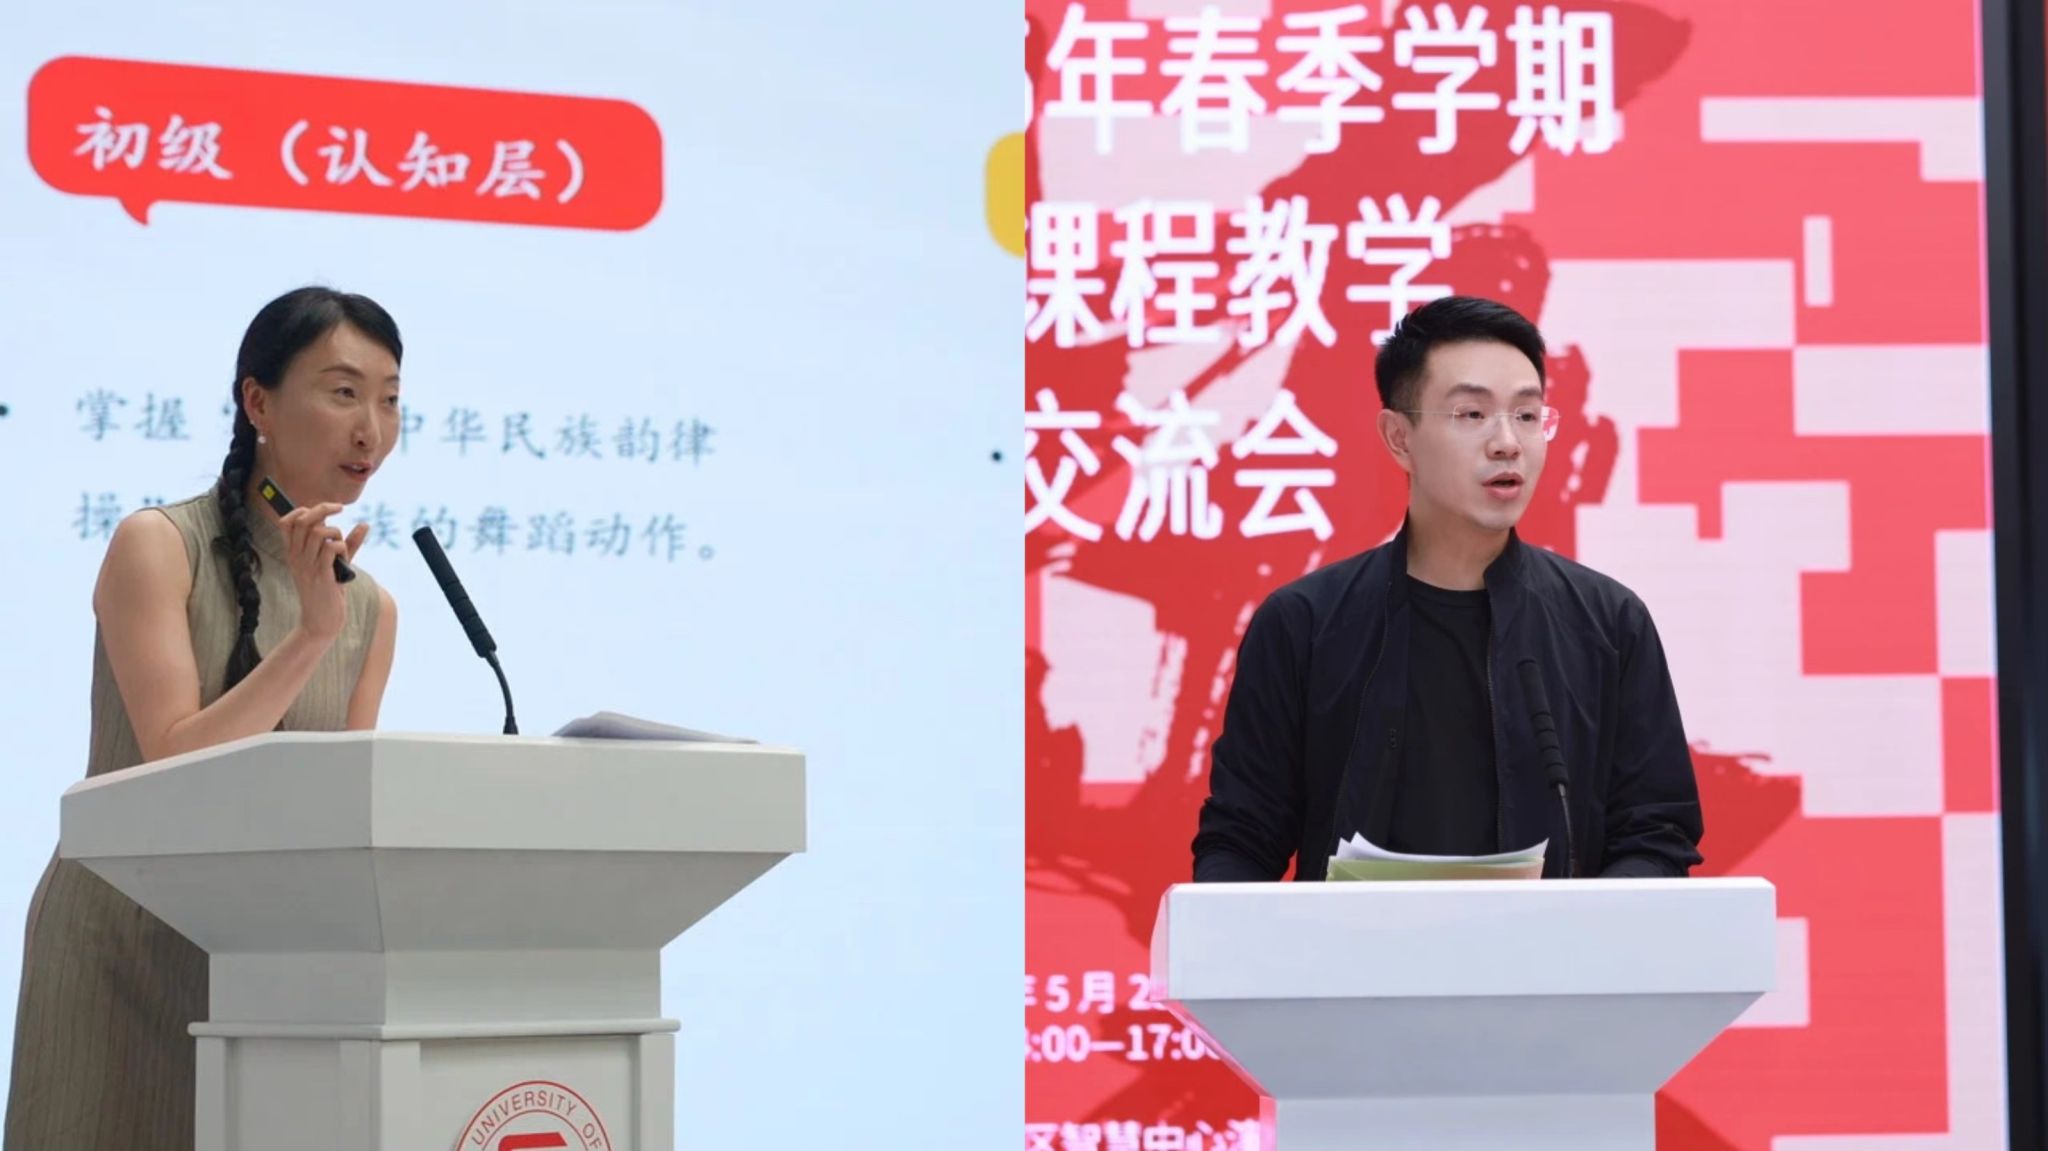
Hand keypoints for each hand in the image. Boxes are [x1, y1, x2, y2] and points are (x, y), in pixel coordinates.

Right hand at [280, 503, 368, 642]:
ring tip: (343, 549)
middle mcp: (296, 557)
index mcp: (293, 553)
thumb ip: (348, 544)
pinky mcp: (321, 576)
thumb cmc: (327, 592)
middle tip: (340, 509)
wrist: (320, 622)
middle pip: (303, 520)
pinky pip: (332, 549)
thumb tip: (365, 524)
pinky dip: (343, 547)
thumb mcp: (334, 564)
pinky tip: (344, 560)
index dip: (302, 510)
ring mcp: (307, 566)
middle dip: (323, 508)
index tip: (323, 511)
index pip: (286, 522)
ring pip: (321, 532)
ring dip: (338, 534)